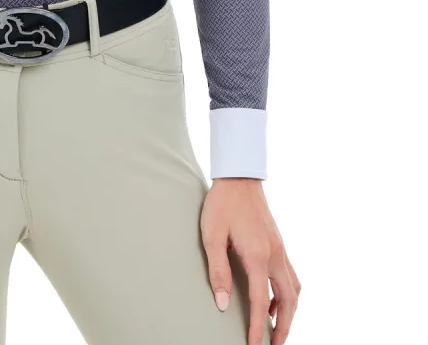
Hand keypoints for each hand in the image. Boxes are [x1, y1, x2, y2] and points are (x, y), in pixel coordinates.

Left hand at [200, 177, 299, 343]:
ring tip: (277, 329)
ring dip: (290, 313)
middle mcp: (275, 255)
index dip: (259, 329)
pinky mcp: (279, 244)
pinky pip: (291, 276)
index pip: (262, 303)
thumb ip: (217, 270)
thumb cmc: (222, 203)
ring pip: (295, 290)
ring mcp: (280, 249)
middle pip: (289, 302)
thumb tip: (222, 304)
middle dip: (284, 328)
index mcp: (258, 255)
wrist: (239, 177)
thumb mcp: (212, 235)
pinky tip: (274, 300)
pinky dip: (288, 295)